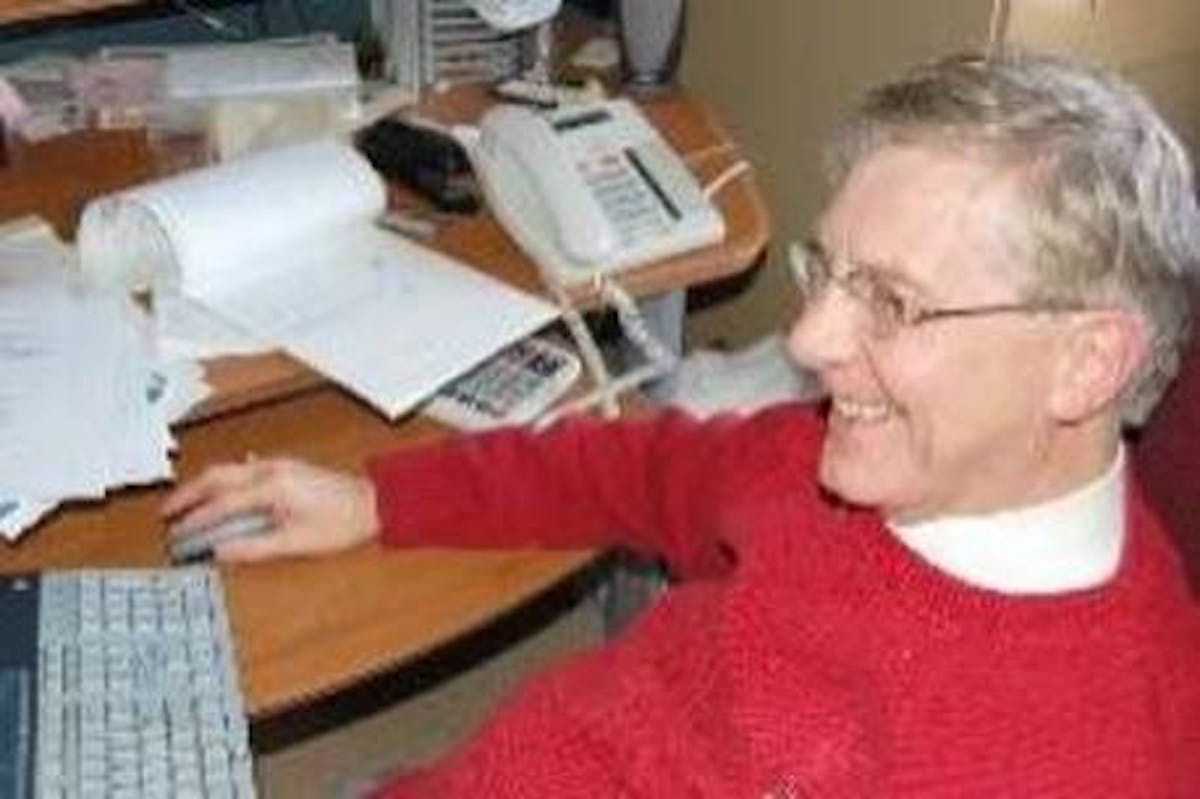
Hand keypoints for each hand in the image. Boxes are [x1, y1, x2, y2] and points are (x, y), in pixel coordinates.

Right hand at [161, 458, 378, 562]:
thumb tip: (221, 552)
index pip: (221, 504)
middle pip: (216, 477)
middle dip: (188, 495)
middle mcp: (272, 470)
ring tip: (185, 505)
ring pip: (228, 471)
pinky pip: (243, 470)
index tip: (176, 535)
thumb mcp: (297, 543)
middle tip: (167, 513)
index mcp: (272, 487)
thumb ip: (255, 547)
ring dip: (204, 486)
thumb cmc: (343, 522)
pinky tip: (218, 492)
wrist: (375, 503)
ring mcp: (278, 466)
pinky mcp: (285, 469)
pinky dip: (223, 481)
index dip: (195, 521)